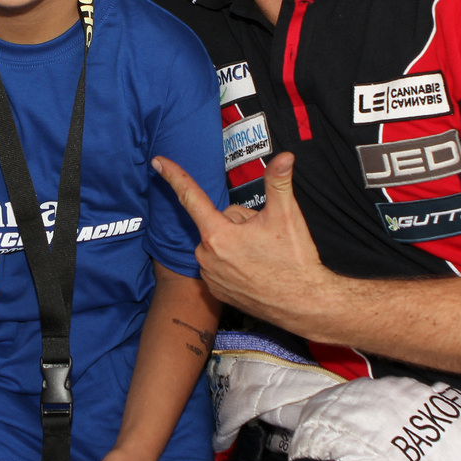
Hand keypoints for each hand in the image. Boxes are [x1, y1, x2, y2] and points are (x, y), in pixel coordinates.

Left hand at [151, 152, 330, 333]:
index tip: (158, 163)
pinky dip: (233, 263)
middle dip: (238, 224)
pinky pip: (218, 264)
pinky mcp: (215, 291)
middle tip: (263, 238)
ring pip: (218, 243)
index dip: (174, 176)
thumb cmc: (294, 260)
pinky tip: (254, 271)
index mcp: (218, 234)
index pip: (191, 197)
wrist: (303, 304)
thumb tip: (285, 156)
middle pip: (218, 221)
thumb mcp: (286, 215)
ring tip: (261, 256)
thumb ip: (279, 182)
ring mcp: (209, 276)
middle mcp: (207, 256)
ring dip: (235, 244)